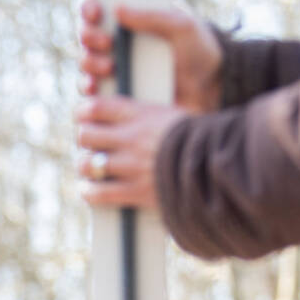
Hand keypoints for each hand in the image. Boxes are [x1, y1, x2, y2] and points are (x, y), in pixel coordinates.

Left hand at [75, 94, 188, 209]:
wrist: (215, 166)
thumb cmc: (199, 139)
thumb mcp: (173, 116)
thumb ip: (149, 117)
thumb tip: (134, 117)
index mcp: (140, 115)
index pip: (97, 106)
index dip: (84, 111)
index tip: (84, 116)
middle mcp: (130, 138)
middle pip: (86, 135)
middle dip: (85, 140)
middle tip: (91, 145)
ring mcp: (130, 166)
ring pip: (88, 164)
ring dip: (86, 167)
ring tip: (90, 168)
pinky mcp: (134, 191)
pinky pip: (98, 193)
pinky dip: (90, 192)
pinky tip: (91, 191)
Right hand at [77, 0, 222, 113]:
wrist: (212, 88)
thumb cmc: (200, 50)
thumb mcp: (182, 26)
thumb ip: (153, 16)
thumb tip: (118, 9)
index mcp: (133, 18)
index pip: (98, 6)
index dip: (89, 7)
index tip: (96, 11)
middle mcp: (118, 42)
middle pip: (85, 34)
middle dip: (89, 36)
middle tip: (107, 42)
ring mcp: (115, 69)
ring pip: (85, 63)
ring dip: (90, 63)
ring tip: (110, 68)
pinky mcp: (117, 95)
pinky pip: (92, 93)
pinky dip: (89, 88)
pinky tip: (97, 87)